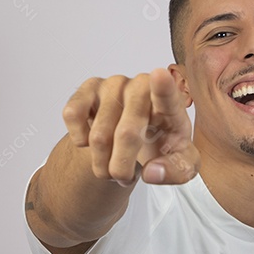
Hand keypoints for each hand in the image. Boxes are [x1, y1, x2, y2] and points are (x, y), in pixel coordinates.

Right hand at [61, 68, 198, 185]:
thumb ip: (177, 171)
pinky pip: (73, 115)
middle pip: (126, 134)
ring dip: (101, 163)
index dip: (162, 87)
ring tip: (111, 166)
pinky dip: (80, 139)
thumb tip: (152, 173)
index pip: (167, 95)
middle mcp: (141, 87)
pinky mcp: (88, 88)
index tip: (159, 76)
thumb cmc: (161, 144)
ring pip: (98, 135)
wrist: (135, 139)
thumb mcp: (180, 164)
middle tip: (124, 178)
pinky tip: (93, 139)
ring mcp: (113, 85)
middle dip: (121, 167)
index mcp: (170, 104)